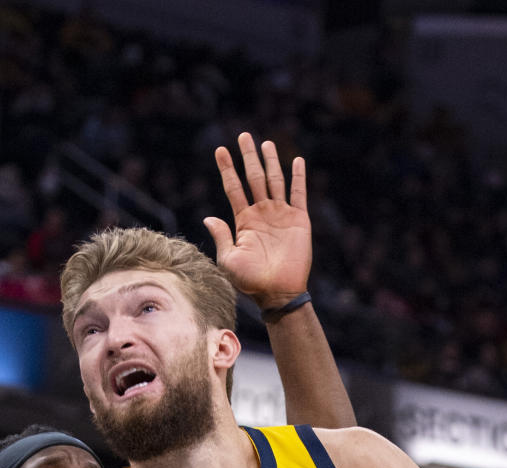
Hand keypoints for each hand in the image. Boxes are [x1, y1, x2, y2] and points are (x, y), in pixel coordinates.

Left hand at [204, 133, 310, 309]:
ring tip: (265, 144)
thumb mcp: (229, 259)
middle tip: (243, 136)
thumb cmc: (251, 281)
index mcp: (244, 221)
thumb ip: (221, 236)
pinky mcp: (299, 220)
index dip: (227, 169)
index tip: (219, 150)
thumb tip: (208, 217)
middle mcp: (262, 214)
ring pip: (275, 181)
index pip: (234, 188)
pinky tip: (297, 161)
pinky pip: (299, 194)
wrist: (278, 292)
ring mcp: (280, 215)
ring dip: (271, 161)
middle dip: (248, 157)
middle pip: (254, 178)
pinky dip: (298, 177)